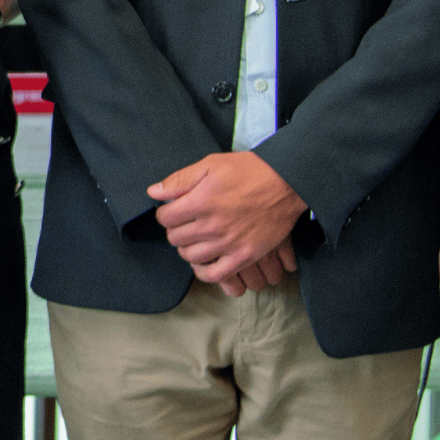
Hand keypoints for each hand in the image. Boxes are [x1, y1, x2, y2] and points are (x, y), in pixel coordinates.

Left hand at [149, 151, 306, 297]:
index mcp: (200, 201)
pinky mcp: (244, 255)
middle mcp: (211, 225)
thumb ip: (180, 180)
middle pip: (175, 238)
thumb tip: (153, 192)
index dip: (166, 213)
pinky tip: (203, 262)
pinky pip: (214, 274)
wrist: (286, 182)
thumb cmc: (249, 170)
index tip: (173, 210)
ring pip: (191, 256)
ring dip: (187, 249)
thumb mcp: (211, 164)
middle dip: (176, 230)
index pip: (165, 218)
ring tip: (195, 239)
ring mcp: (228, 243)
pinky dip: (203, 271)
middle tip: (186, 223)